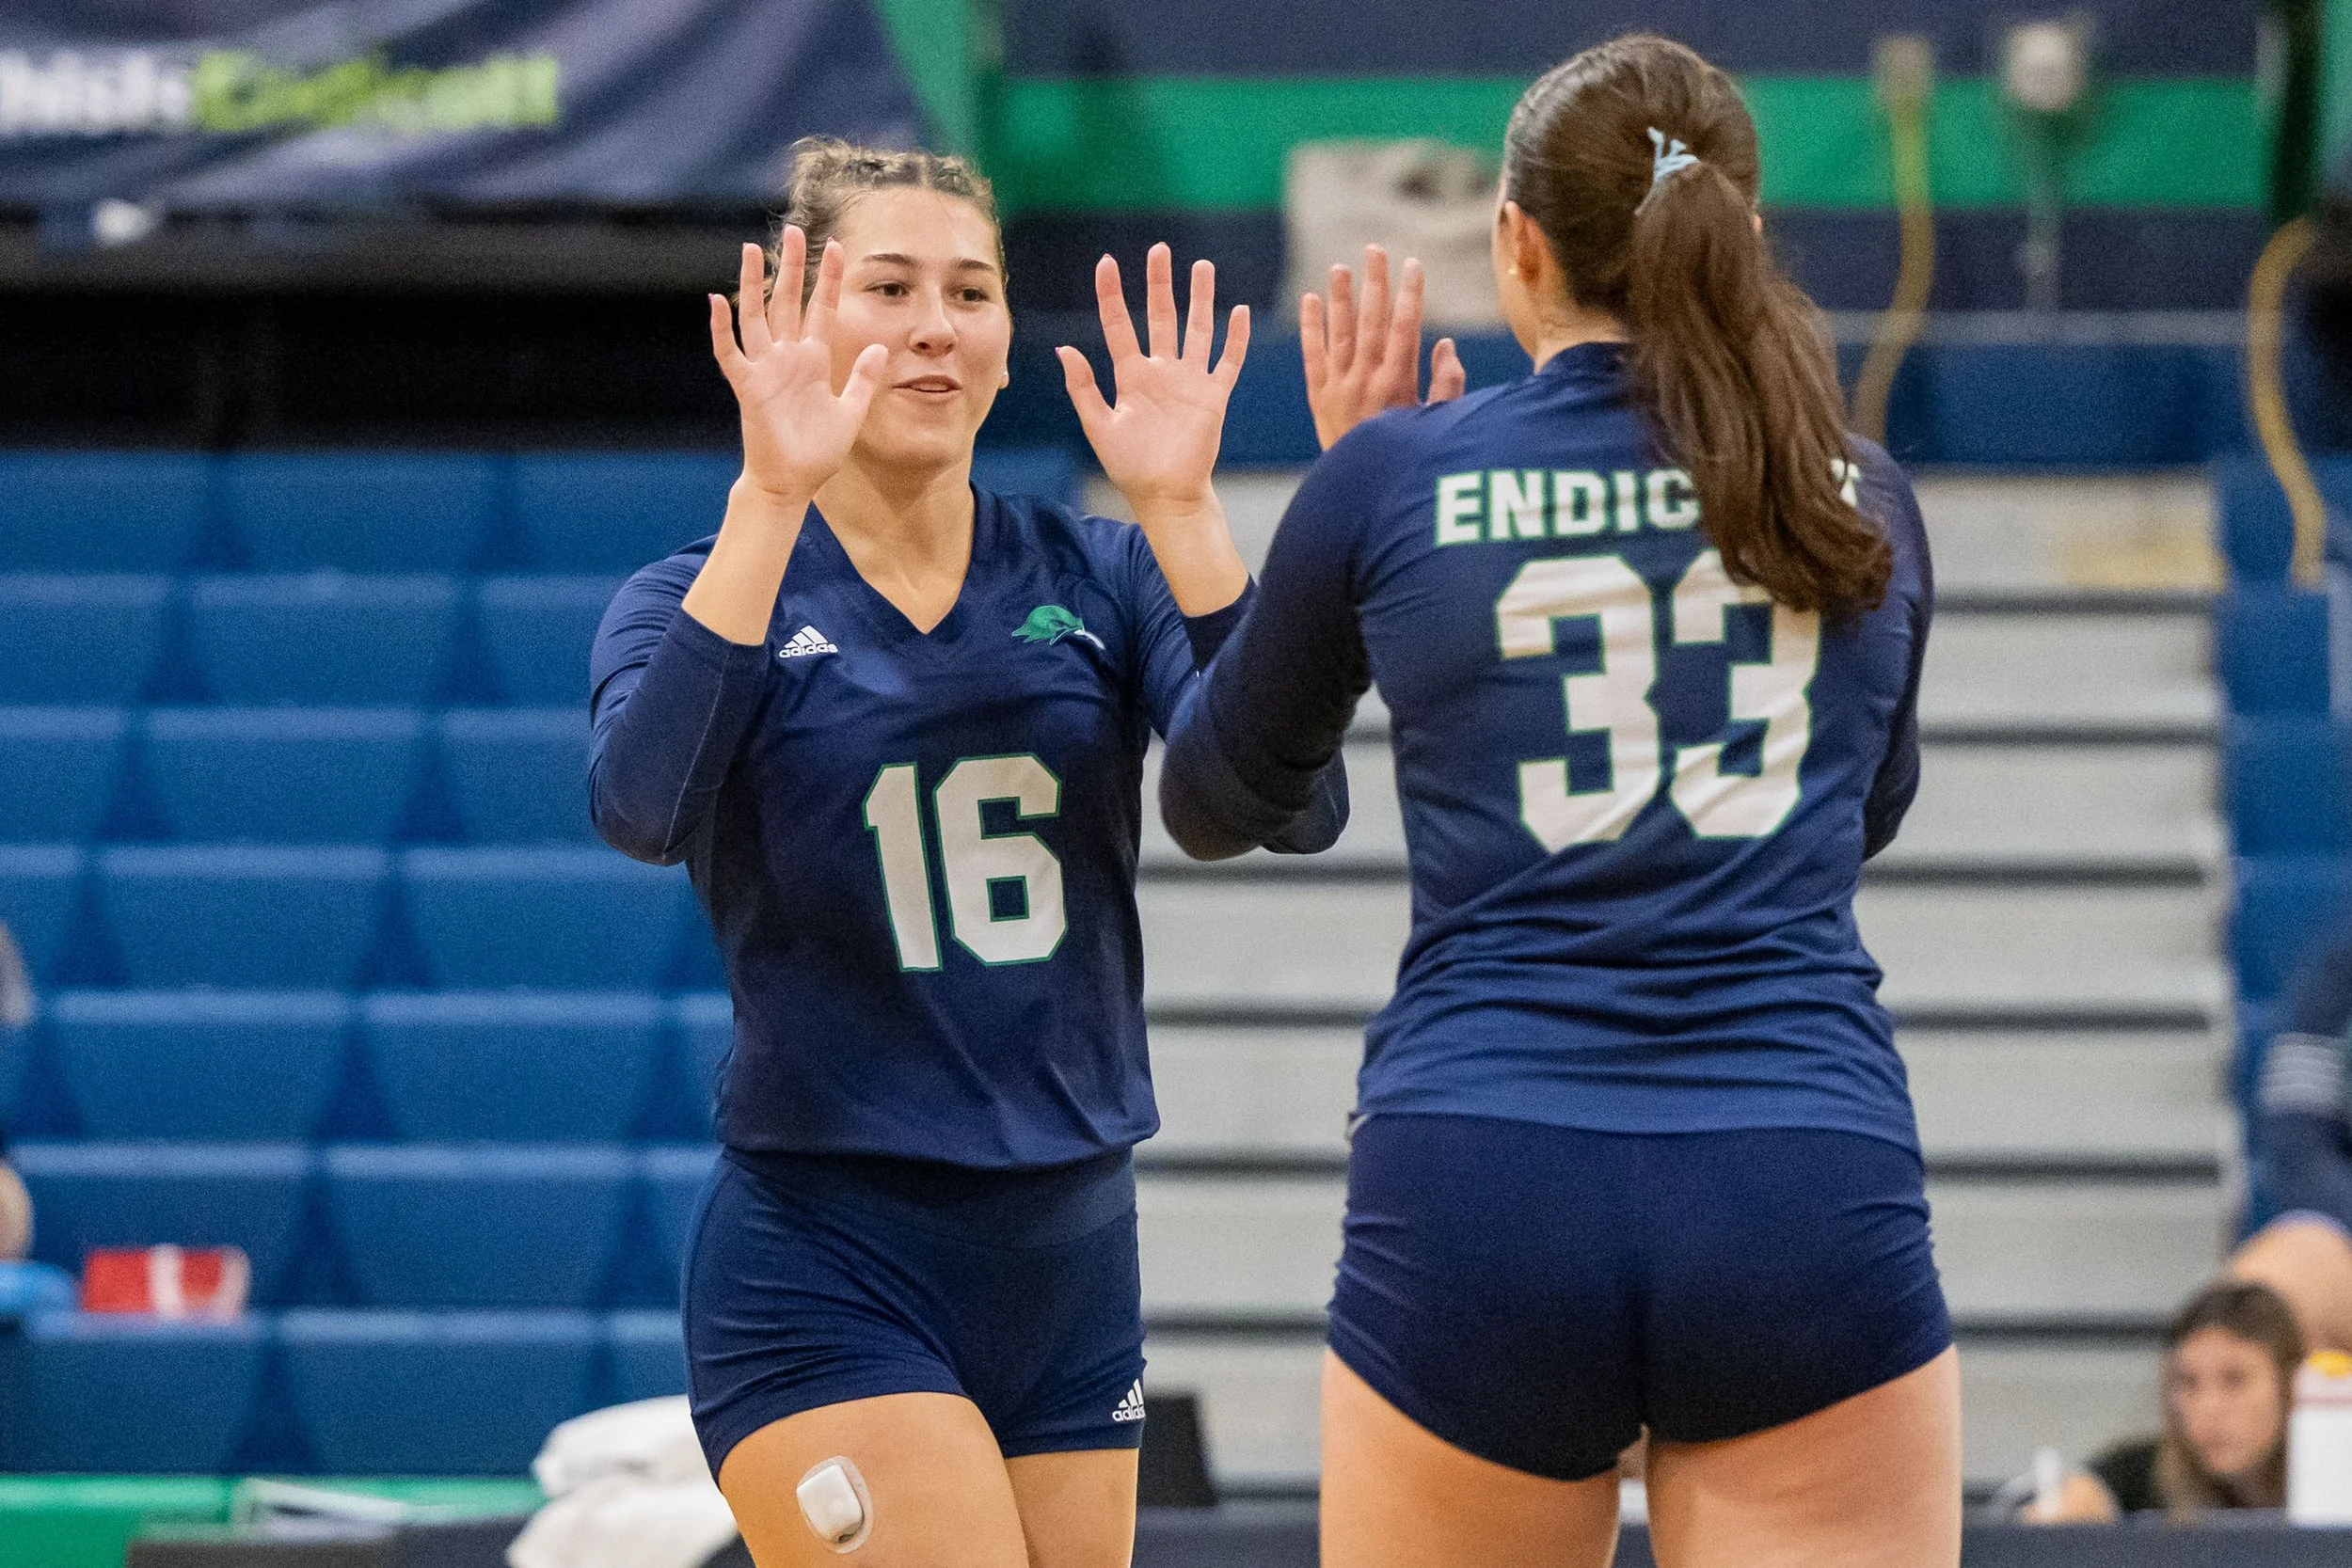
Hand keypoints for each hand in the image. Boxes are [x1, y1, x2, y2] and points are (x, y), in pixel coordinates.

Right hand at [707, 230, 888, 503]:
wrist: (792, 483)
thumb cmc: (818, 452)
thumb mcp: (850, 412)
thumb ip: (864, 379)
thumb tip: (882, 347)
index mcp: (814, 361)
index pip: (823, 310)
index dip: (829, 280)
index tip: (836, 247)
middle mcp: (788, 358)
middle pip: (789, 302)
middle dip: (792, 267)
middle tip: (794, 231)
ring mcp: (766, 369)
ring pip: (757, 317)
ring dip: (754, 284)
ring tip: (752, 248)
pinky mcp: (748, 387)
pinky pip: (730, 353)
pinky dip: (721, 328)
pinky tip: (717, 300)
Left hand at [1058, 244, 1249, 514]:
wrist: (1165, 496)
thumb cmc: (1130, 467)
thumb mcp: (1099, 426)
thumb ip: (1084, 387)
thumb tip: (1063, 350)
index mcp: (1131, 376)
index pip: (1119, 325)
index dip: (1112, 294)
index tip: (1107, 263)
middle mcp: (1162, 371)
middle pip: (1161, 316)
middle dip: (1160, 283)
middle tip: (1159, 250)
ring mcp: (1190, 381)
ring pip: (1197, 329)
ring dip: (1200, 299)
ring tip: (1202, 266)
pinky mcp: (1214, 397)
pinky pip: (1227, 362)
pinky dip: (1235, 339)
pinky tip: (1241, 312)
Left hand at [1301, 244, 1464, 449]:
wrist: (1361, 492)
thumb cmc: (1406, 458)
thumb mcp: (1435, 424)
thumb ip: (1446, 384)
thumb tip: (1445, 344)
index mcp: (1398, 383)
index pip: (1405, 327)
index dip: (1410, 293)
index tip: (1413, 264)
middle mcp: (1366, 380)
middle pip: (1371, 321)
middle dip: (1374, 283)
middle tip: (1375, 250)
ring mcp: (1338, 387)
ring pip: (1340, 332)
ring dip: (1340, 297)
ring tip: (1339, 267)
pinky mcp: (1317, 397)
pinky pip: (1312, 356)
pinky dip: (1310, 328)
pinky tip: (1310, 300)